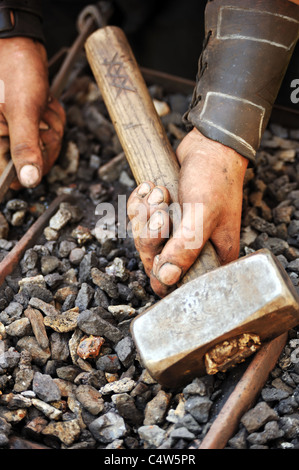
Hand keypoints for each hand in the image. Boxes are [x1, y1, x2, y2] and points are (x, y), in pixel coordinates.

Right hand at [0, 37, 64, 188]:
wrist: (20, 44)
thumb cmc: (15, 69)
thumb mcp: (22, 111)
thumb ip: (25, 148)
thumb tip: (28, 180)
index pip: (10, 177)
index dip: (31, 165)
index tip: (38, 142)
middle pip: (33, 164)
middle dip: (47, 139)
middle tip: (42, 116)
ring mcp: (12, 133)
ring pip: (44, 149)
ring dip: (52, 126)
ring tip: (42, 105)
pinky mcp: (25, 125)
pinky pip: (48, 135)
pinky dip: (52, 119)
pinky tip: (46, 104)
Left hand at [127, 128, 248, 296]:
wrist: (208, 145)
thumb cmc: (215, 178)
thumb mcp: (203, 213)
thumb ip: (186, 246)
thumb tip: (167, 277)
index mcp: (212, 257)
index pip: (178, 284)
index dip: (162, 271)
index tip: (160, 251)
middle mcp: (193, 249)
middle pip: (154, 260)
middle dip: (151, 234)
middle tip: (162, 210)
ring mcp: (175, 232)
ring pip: (142, 238)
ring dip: (145, 214)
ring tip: (160, 193)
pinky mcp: (163, 216)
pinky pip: (138, 219)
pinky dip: (139, 203)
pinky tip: (150, 187)